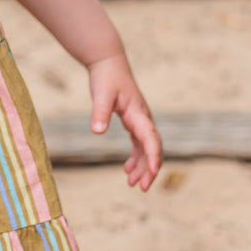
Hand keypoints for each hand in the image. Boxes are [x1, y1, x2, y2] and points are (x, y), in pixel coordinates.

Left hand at [88, 52, 160, 191]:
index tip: (153, 172)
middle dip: (150, 168)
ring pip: (147, 148)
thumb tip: (97, 132)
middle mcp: (143, 118)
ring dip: (143, 166)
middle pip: (153, 147)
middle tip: (141, 188)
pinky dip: (136, 157)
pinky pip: (139, 143)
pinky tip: (127, 169)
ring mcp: (140, 120)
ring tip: (132, 184)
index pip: (151, 138)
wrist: (108, 63)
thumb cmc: (106, 78)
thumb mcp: (101, 95)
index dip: (154, 156)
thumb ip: (100, 112)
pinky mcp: (133, 120)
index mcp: (138, 113)